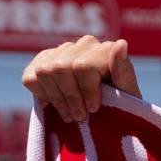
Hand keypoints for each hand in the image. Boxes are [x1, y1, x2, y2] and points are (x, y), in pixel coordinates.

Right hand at [22, 35, 141, 122]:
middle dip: (70, 98)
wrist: (106, 117)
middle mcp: (84, 44)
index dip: (86, 90)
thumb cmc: (122, 106)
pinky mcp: (42, 61)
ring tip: (70, 116)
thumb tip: (122, 43)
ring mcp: (61, 51)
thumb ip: (124, 71)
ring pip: (45, 71)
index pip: (83, 66)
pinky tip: (58, 105)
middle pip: (61, 68)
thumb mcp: (128, 95)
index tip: (94, 109)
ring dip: (57, 99)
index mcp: (105, 49)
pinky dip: (42, 96)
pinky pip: (31, 78)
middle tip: (79, 117)